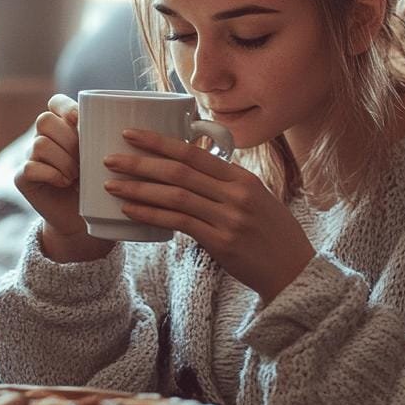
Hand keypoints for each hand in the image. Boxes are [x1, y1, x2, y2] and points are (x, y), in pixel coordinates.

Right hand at [15, 94, 111, 261]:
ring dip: (63, 161)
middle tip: (84, 161)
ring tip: (77, 177)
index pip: (55, 102)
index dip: (66, 108)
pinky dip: (51, 174)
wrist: (82, 218)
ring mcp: (29, 156)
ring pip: (40, 144)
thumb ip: (100, 137)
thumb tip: (105, 122)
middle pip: (45, 121)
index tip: (79, 121)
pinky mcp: (22, 177)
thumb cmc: (96, 183)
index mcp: (61, 126)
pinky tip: (64, 183)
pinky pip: (31, 167)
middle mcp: (41, 137)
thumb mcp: (101, 157)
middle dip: (69, 140)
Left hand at [102, 129, 314, 300]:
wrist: (293, 271)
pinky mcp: (221, 242)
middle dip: (141, 162)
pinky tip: (131, 211)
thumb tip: (189, 170)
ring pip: (175, 196)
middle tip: (111, 158)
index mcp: (242, 178)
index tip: (131, 133)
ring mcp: (229, 218)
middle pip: (180, 171)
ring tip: (112, 185)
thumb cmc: (271, 235)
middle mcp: (236, 194)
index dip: (160, 142)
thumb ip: (225, 184)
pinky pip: (178, 223)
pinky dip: (151, 215)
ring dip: (139, 189)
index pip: (194, 152)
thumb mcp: (255, 199)